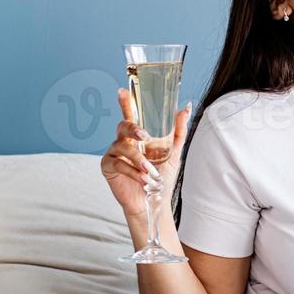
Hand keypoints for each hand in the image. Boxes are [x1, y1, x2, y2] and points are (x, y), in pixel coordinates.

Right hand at [99, 90, 192, 218]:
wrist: (154, 202)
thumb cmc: (160, 177)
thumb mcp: (173, 153)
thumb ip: (178, 131)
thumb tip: (186, 108)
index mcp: (137, 135)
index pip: (131, 115)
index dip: (126, 103)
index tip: (123, 91)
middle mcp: (123, 141)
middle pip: (122, 126)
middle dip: (132, 128)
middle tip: (145, 136)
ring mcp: (114, 153)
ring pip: (121, 146)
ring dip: (137, 158)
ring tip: (149, 170)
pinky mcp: (108, 167)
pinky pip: (117, 164)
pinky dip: (132, 171)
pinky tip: (143, 179)